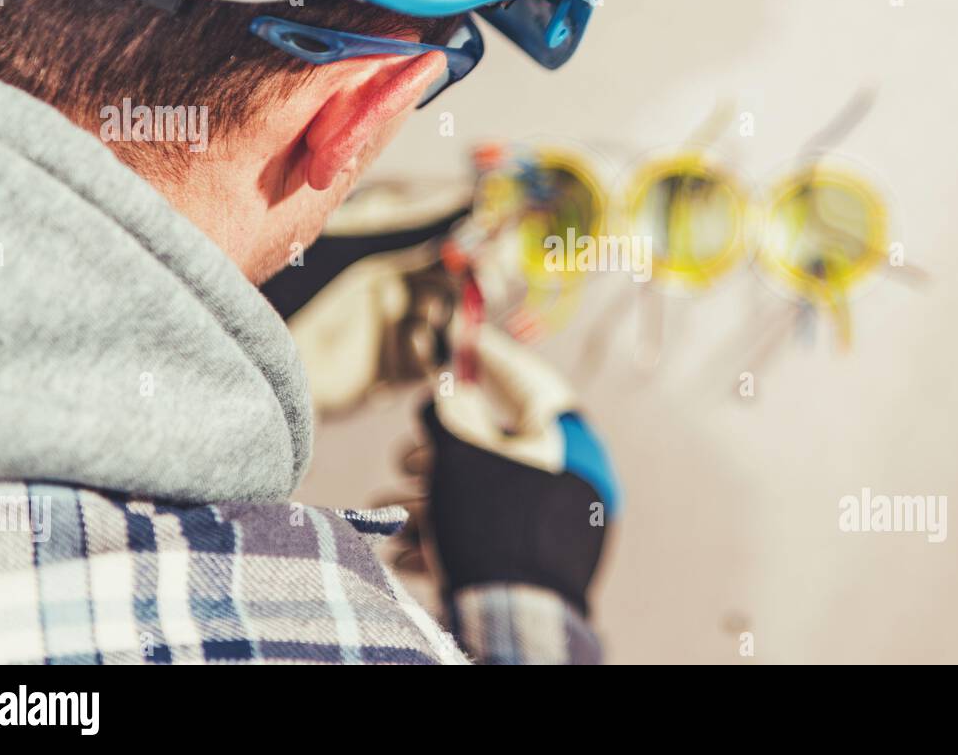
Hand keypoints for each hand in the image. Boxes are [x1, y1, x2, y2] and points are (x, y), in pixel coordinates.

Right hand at [421, 326, 618, 614]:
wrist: (517, 620)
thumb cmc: (491, 521)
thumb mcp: (457, 455)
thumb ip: (446, 415)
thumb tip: (446, 396)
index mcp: (562, 436)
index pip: (525, 379)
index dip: (487, 357)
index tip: (461, 337)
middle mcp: (569, 474)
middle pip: (495, 445)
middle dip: (436, 454)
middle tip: (408, 462)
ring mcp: (557, 522)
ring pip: (483, 494)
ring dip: (427, 501)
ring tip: (388, 512)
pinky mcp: (540, 562)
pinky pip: (489, 533)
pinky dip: (447, 535)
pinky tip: (408, 550)